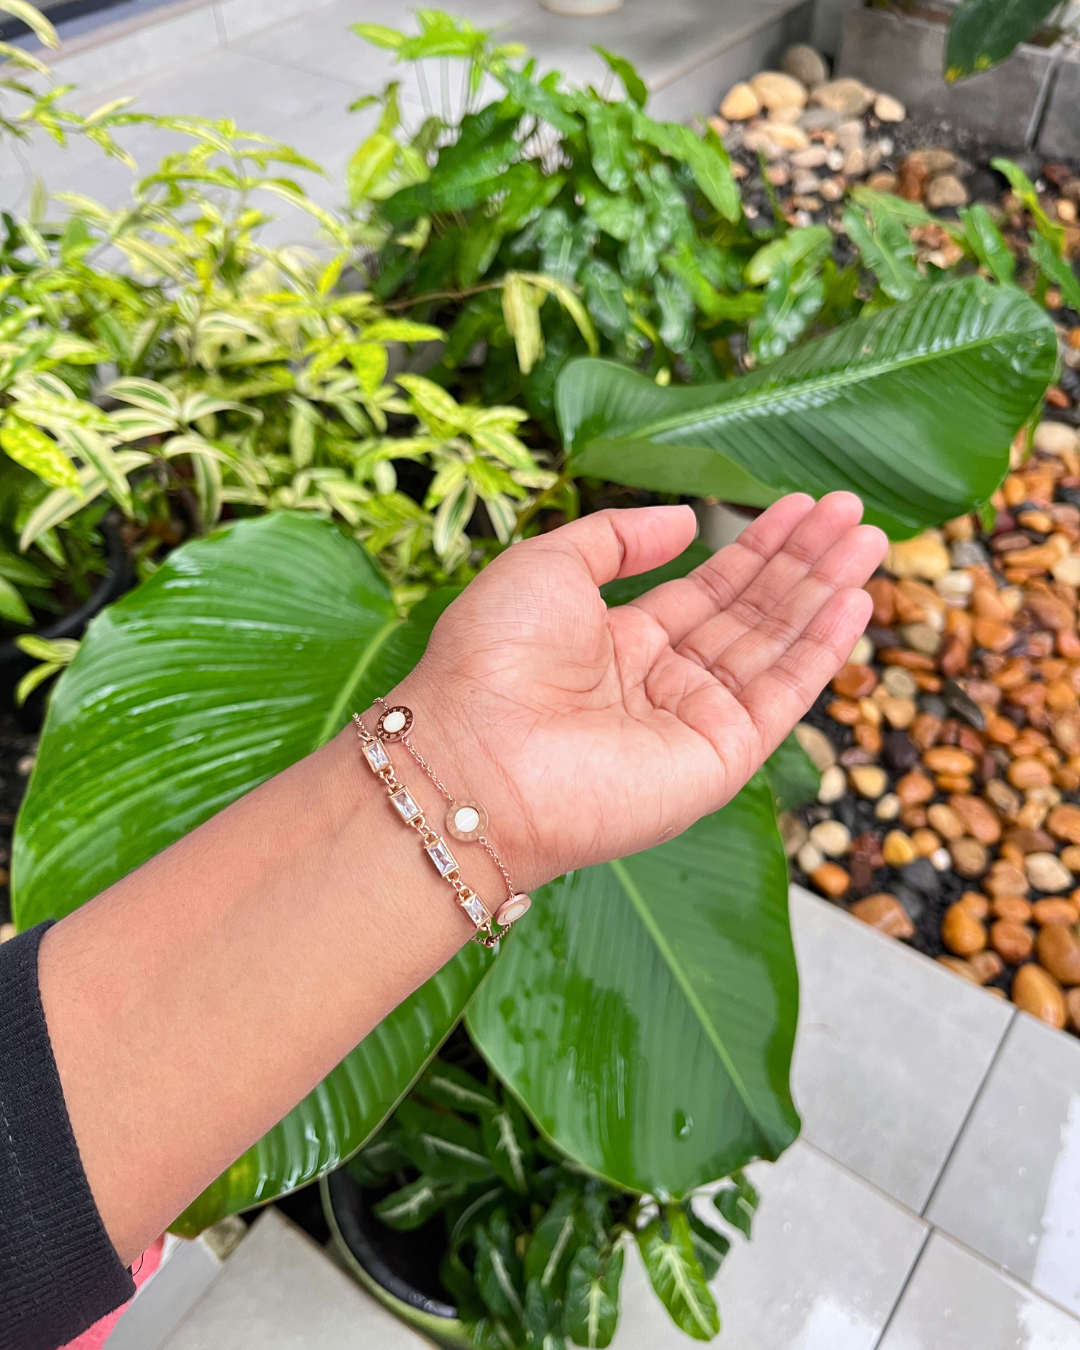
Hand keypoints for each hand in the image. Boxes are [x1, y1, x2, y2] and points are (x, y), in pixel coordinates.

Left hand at [394, 492, 887, 889]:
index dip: (756, 548)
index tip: (804, 505)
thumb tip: (688, 522)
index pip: (707, 593)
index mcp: (618, 646)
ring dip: (825, 593)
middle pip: (751, 616)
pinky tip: (856, 599)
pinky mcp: (720, 761)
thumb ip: (618, 538)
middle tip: (853, 512)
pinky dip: (823, 649)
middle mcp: (662, 688)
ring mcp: (693, 726)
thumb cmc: (494, 656)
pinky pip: (784, 697)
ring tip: (868, 539)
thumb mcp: (548, 565)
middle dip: (803, 563)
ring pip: (775, 648)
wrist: (476, 753)